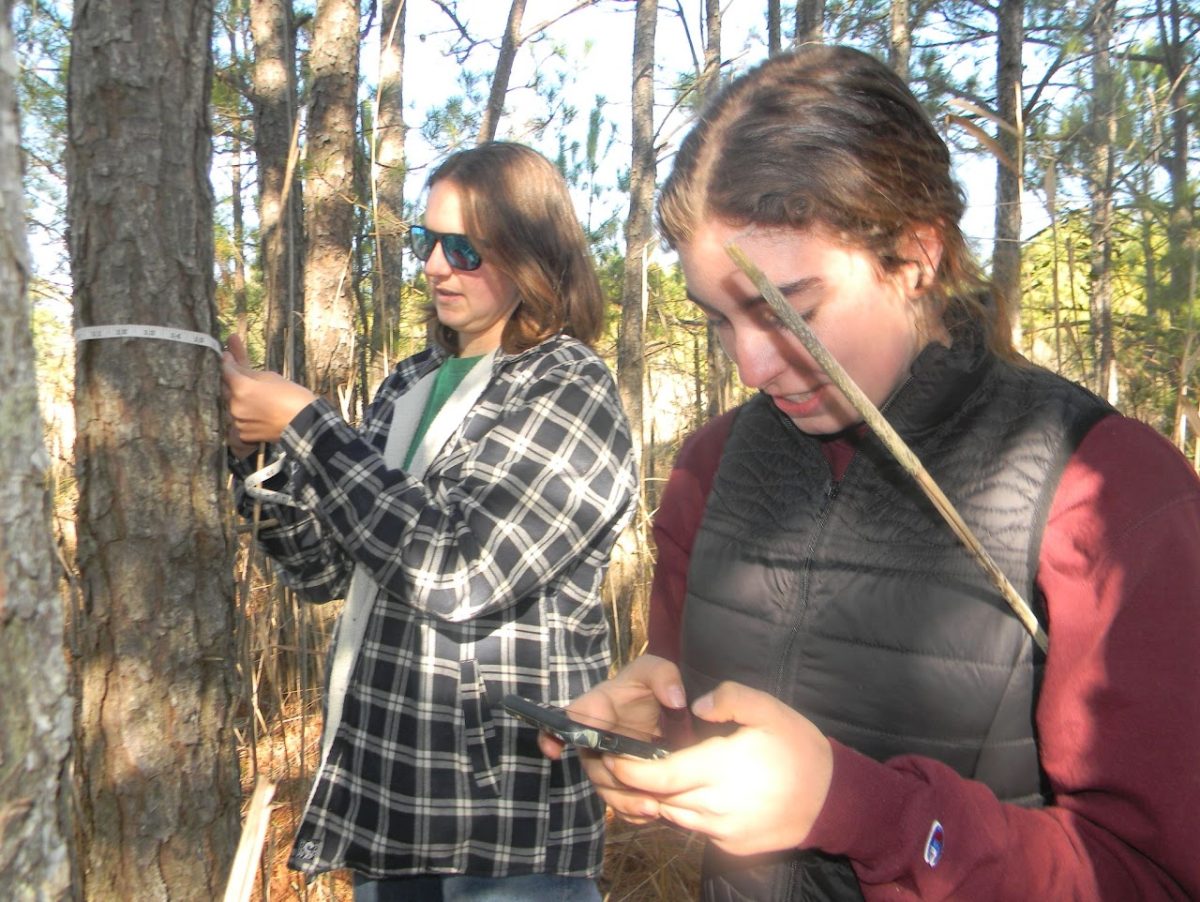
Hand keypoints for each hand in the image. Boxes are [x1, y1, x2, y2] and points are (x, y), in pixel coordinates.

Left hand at [221, 334, 316, 447]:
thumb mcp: (271, 376)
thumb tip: (229, 357)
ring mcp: (238, 422)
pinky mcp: (244, 435)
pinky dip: (246, 417)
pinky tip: (260, 415)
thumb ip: (247, 370)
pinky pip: (240, 422)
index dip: (227, 361)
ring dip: (240, 401)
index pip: (226, 370)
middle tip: (246, 379)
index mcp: (241, 387)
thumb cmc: (292, 395)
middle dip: (234, 383)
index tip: (227, 354)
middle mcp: (234, 405)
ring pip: (233, 407)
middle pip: (227, 390)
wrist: (306, 425)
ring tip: (259, 401)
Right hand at [538, 654, 687, 822]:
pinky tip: (651, 812)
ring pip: (605, 788)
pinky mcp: (620, 780)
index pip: (570, 719)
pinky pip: (619, 802)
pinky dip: (632, 812)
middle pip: (592, 764)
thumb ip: (664, 676)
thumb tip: (675, 700)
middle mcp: (594, 737)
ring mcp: (606, 761)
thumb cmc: (650, 683)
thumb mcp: (658, 670)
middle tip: (641, 789)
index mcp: (597, 707)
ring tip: (652, 808)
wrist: (662, 707)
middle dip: (612, 781)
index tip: (553, 750)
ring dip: (624, 801)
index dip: (554, 734)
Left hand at [602, 681, 833, 855]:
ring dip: (663, 797)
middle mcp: (716, 806)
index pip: (660, 776)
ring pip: (675, 816)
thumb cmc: (798, 748)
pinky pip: (697, 829)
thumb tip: (696, 704)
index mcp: (719, 769)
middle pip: (661, 797)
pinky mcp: (731, 847)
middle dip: (638, 782)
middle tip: (621, 762)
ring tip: (658, 775)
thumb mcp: (769, 709)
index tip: (610, 757)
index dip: (629, 770)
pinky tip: (696, 793)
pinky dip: (688, 812)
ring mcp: (723, 832)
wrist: (833, 799)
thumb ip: (730, 697)